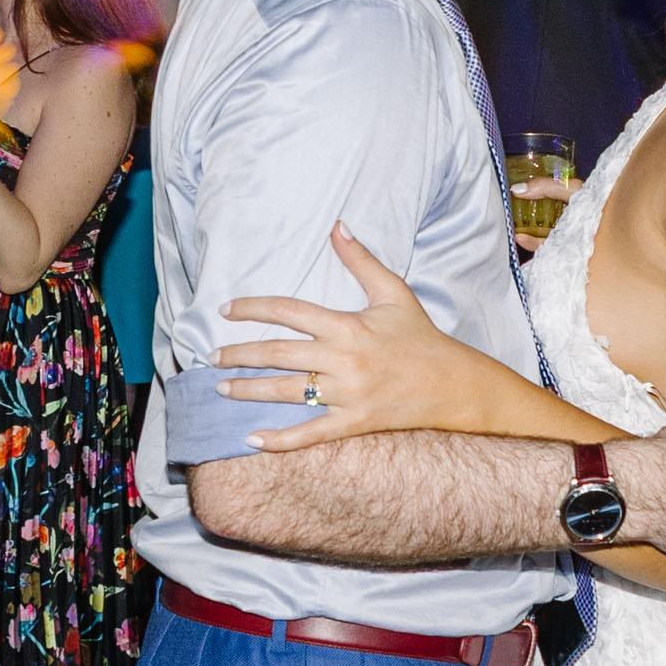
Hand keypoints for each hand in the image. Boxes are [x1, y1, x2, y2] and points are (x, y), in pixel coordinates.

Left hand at [219, 229, 480, 442]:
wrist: (453, 384)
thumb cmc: (420, 336)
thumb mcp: (393, 292)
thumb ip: (361, 260)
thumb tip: (337, 225)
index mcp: (347, 325)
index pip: (289, 311)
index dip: (253, 308)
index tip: (226, 310)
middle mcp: (343, 359)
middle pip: (278, 354)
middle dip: (239, 355)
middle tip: (212, 356)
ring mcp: (348, 394)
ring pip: (286, 392)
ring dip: (249, 390)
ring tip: (221, 388)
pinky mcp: (354, 423)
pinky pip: (310, 433)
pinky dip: (280, 439)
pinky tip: (251, 439)